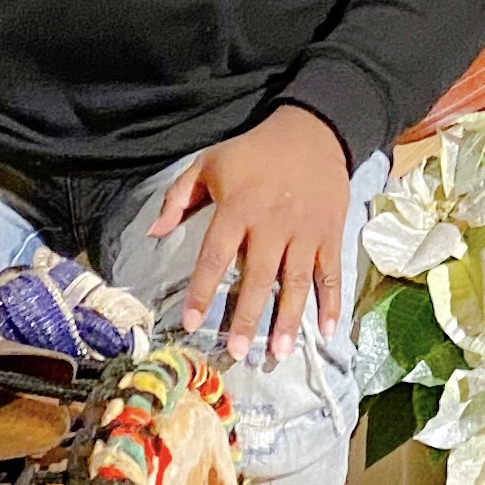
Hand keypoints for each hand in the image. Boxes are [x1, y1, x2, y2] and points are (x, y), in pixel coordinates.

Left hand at [152, 105, 350, 362]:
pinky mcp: (330, 234)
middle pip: (258, 277)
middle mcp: (272, 224)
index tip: (190, 321)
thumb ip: (178, 197)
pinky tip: (328, 331)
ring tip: (279, 353)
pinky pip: (331, 274)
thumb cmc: (254, 151)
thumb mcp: (209, 163)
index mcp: (238, 208)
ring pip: (297, 282)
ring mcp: (305, 232)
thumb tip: (153, 233)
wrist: (313, 130)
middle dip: (248, 317)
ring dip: (289, 320)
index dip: (201, 290)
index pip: (215, 256)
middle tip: (238, 352)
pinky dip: (331, 303)